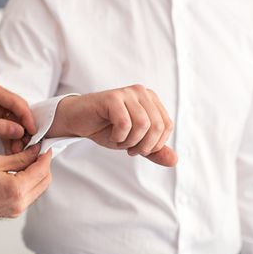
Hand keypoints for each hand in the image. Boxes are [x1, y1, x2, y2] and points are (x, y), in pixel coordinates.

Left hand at [0, 77, 34, 147]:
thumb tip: (20, 131)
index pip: (14, 101)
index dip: (26, 116)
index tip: (33, 131)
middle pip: (17, 110)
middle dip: (23, 128)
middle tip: (28, 143)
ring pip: (13, 120)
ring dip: (17, 135)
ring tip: (19, 150)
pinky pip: (7, 126)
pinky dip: (10, 137)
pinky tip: (13, 149)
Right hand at [0, 144, 51, 218]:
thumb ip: (20, 158)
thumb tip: (35, 152)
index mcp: (16, 189)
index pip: (42, 170)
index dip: (45, 156)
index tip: (45, 147)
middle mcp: (20, 203)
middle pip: (44, 182)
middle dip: (44, 166)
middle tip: (36, 152)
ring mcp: (17, 210)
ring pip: (38, 189)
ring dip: (37, 175)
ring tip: (28, 161)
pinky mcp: (12, 212)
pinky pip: (29, 196)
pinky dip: (29, 184)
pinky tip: (21, 173)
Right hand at [50, 85, 177, 166]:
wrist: (77, 120)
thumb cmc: (105, 128)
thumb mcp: (133, 142)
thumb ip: (154, 150)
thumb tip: (174, 161)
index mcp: (150, 99)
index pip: (167, 125)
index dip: (155, 144)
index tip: (138, 148)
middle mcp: (141, 92)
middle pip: (157, 126)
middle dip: (143, 145)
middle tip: (129, 149)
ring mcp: (127, 93)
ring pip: (143, 125)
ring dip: (130, 141)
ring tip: (119, 141)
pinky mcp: (112, 97)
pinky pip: (125, 123)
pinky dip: (118, 136)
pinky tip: (111, 135)